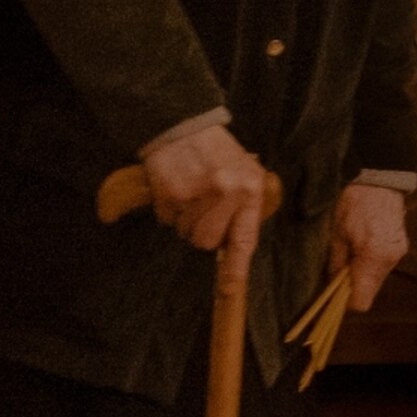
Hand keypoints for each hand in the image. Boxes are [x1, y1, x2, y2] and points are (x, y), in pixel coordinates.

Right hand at [141, 122, 270, 256]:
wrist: (185, 127)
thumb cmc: (218, 154)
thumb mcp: (245, 172)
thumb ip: (244, 206)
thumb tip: (231, 247)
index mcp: (249, 190)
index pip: (244, 238)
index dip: (235, 268)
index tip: (230, 290)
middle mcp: (225, 194)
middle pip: (205, 242)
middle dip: (201, 233)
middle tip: (203, 211)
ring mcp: (196, 195)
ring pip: (184, 232)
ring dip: (185, 219)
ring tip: (191, 193)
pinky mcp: (170, 194)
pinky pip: (167, 220)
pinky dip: (168, 210)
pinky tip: (176, 188)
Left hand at [330, 183, 409, 313]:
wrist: (379, 182)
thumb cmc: (353, 204)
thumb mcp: (335, 234)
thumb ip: (335, 263)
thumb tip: (331, 284)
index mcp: (372, 257)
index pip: (360, 300)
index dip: (344, 302)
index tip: (333, 293)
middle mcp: (389, 260)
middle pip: (369, 292)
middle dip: (351, 287)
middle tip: (338, 270)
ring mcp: (397, 254)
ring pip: (376, 281)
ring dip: (361, 275)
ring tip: (350, 254)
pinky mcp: (400, 248)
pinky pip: (382, 268)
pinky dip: (370, 266)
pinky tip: (362, 248)